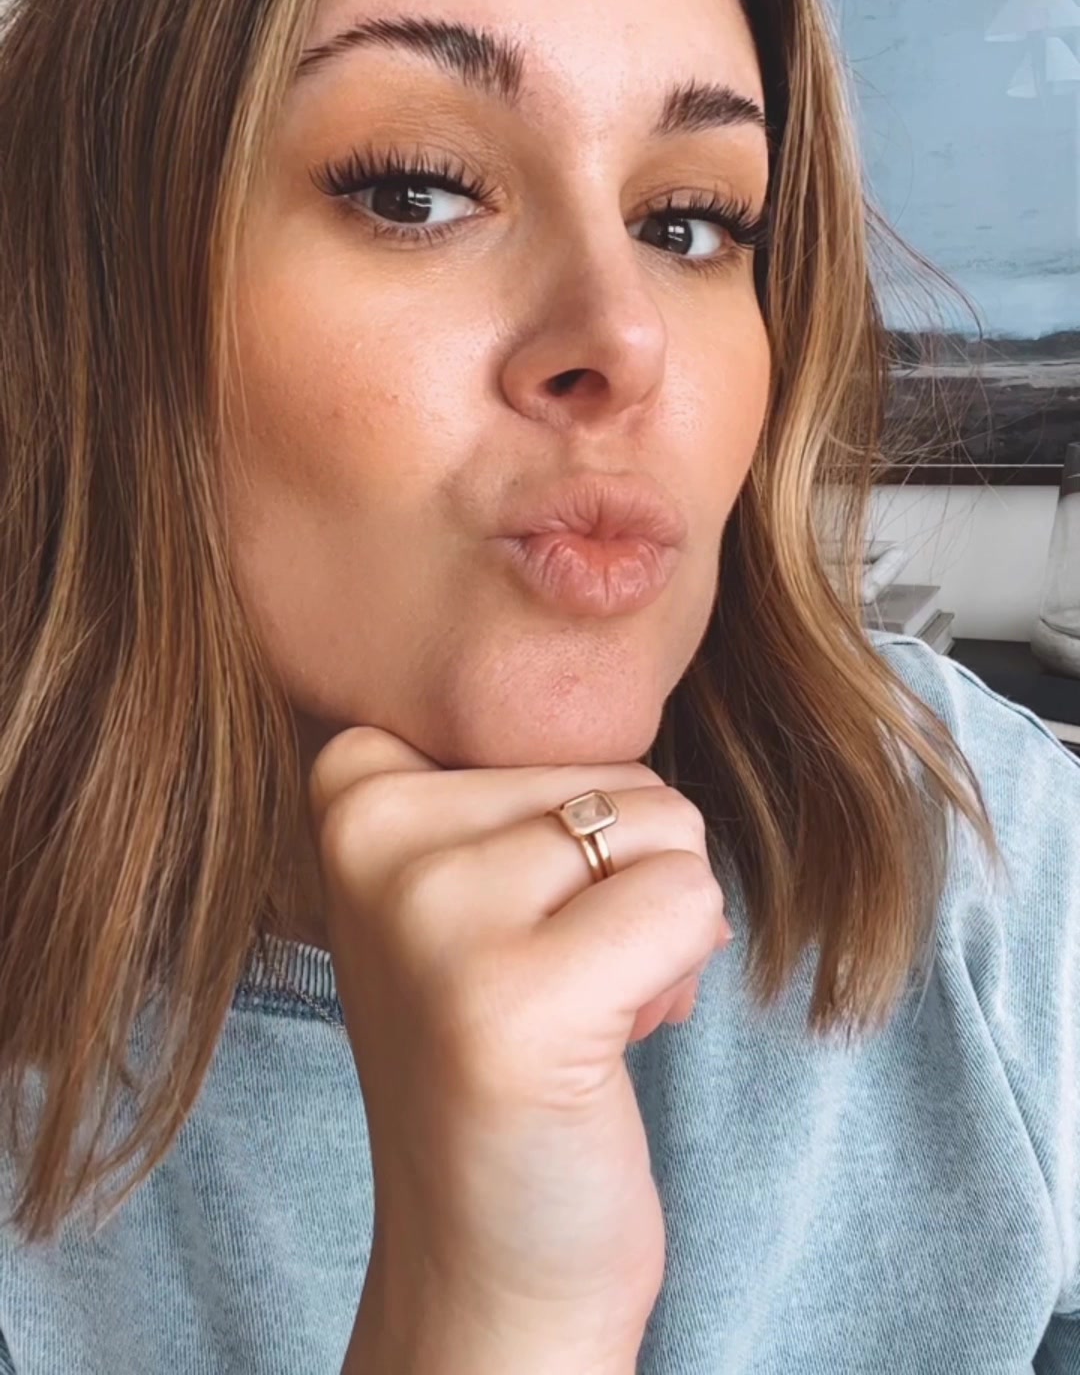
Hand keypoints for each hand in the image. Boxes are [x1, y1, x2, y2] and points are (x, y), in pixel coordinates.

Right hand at [307, 726, 733, 1368]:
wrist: (490, 1260)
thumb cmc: (503, 1050)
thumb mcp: (465, 878)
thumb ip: (512, 774)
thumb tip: (616, 624)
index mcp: (349, 787)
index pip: (548, 713)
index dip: (569, 828)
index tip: (505, 920)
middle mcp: (370, 835)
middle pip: (616, 771)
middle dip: (618, 880)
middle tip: (547, 983)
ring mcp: (431, 915)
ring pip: (662, 825)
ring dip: (653, 926)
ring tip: (572, 1009)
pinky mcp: (510, 1000)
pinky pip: (686, 900)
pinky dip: (676, 973)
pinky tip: (600, 1047)